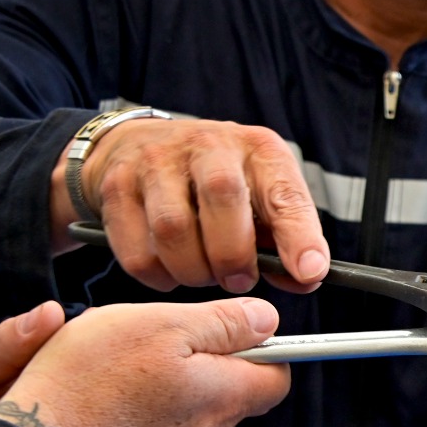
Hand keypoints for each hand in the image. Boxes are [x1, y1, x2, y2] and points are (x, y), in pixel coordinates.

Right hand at [0, 299, 291, 426]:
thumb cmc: (91, 377)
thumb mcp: (162, 324)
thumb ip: (224, 322)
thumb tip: (267, 321)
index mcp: (224, 397)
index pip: (277, 378)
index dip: (262, 350)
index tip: (233, 330)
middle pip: (235, 397)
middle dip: (214, 367)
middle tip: (165, 342)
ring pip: (196, 420)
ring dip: (178, 393)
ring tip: (135, 370)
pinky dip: (150, 421)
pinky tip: (120, 403)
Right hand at [50, 117, 329, 293]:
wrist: (135, 149)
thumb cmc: (213, 184)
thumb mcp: (259, 197)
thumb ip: (284, 239)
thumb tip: (304, 279)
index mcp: (258, 150)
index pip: (284, 191)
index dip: (300, 235)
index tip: (310, 272)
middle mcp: (209, 145)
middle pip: (223, 197)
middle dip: (234, 254)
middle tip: (239, 281)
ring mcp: (156, 161)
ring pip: (173, 228)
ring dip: (194, 270)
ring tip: (204, 274)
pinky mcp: (116, 186)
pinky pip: (137, 250)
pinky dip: (158, 276)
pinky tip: (171, 271)